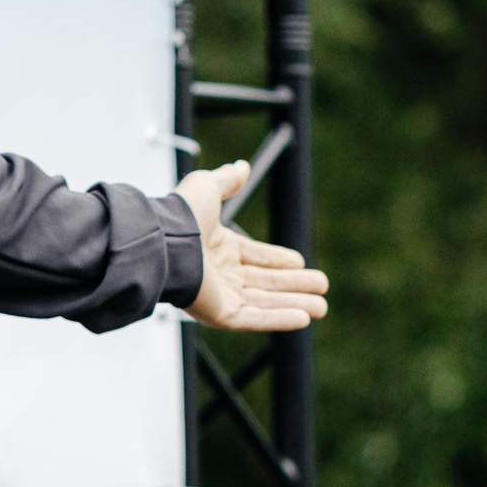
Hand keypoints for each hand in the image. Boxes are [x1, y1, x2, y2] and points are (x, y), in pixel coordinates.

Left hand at [173, 160, 330, 331]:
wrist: (165, 242)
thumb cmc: (181, 216)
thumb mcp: (208, 188)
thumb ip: (227, 180)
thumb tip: (241, 166)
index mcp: (217, 249)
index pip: (256, 257)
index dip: (279, 261)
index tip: (301, 262)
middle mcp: (220, 274)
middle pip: (266, 283)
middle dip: (295, 286)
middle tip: (321, 286)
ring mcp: (220, 296)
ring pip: (266, 303)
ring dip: (295, 304)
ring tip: (322, 307)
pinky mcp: (219, 314)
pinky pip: (254, 319)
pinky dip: (279, 319)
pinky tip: (302, 318)